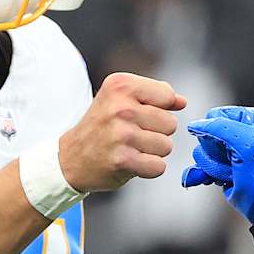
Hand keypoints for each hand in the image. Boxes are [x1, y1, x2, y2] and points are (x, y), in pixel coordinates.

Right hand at [58, 72, 184, 191]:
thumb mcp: (120, 99)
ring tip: (130, 148)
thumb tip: (182, 102)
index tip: (138, 114)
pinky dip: (148, 168)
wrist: (71, 158)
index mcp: (120, 85)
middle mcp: (120, 108)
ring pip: (166, 146)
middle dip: (156, 133)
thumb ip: (154, 95)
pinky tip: (131, 163)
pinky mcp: (122, 160)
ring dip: (152, 152)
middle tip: (131, 135)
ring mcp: (121, 135)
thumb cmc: (101, 126)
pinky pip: (158, 166)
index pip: (167, 95)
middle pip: (170, 124)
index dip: (160, 108)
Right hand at [180, 105, 253, 223]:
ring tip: (231, 172)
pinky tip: (213, 179)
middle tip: (232, 161)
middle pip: (206, 135)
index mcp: (247, 119)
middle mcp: (237, 134)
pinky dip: (202, 174)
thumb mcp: (245, 140)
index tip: (229, 145)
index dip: (217, 131)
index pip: (215, 115)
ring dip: (214, 167)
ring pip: (201, 152)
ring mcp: (227, 153)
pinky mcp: (220, 170)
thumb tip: (194, 126)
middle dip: (215, 153)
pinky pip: (200, 167)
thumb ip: (218, 127)